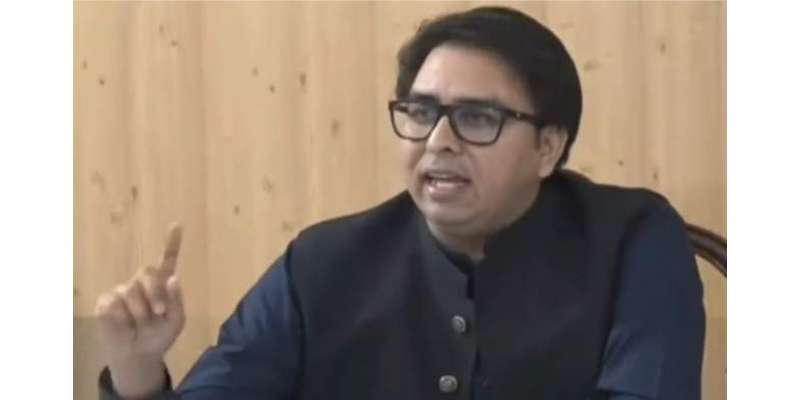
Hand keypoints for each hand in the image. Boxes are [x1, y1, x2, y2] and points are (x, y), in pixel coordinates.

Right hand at [94, 223, 184, 397]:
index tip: (177, 225)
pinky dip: (123, 317)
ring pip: (131, 290)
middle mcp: (142, 283)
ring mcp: (123, 290)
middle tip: (158, 312)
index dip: (171, 243)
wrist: (138, 355)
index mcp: (162, 285)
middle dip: (155, 292)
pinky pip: (115, 303)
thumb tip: (173, 278)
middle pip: (147, 272)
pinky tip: (125, 325)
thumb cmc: (158, 336)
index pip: (167, 260)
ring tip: (140, 324)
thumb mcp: (175, 321)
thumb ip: (176, 300)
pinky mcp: (106, 301)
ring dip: (140, 311)